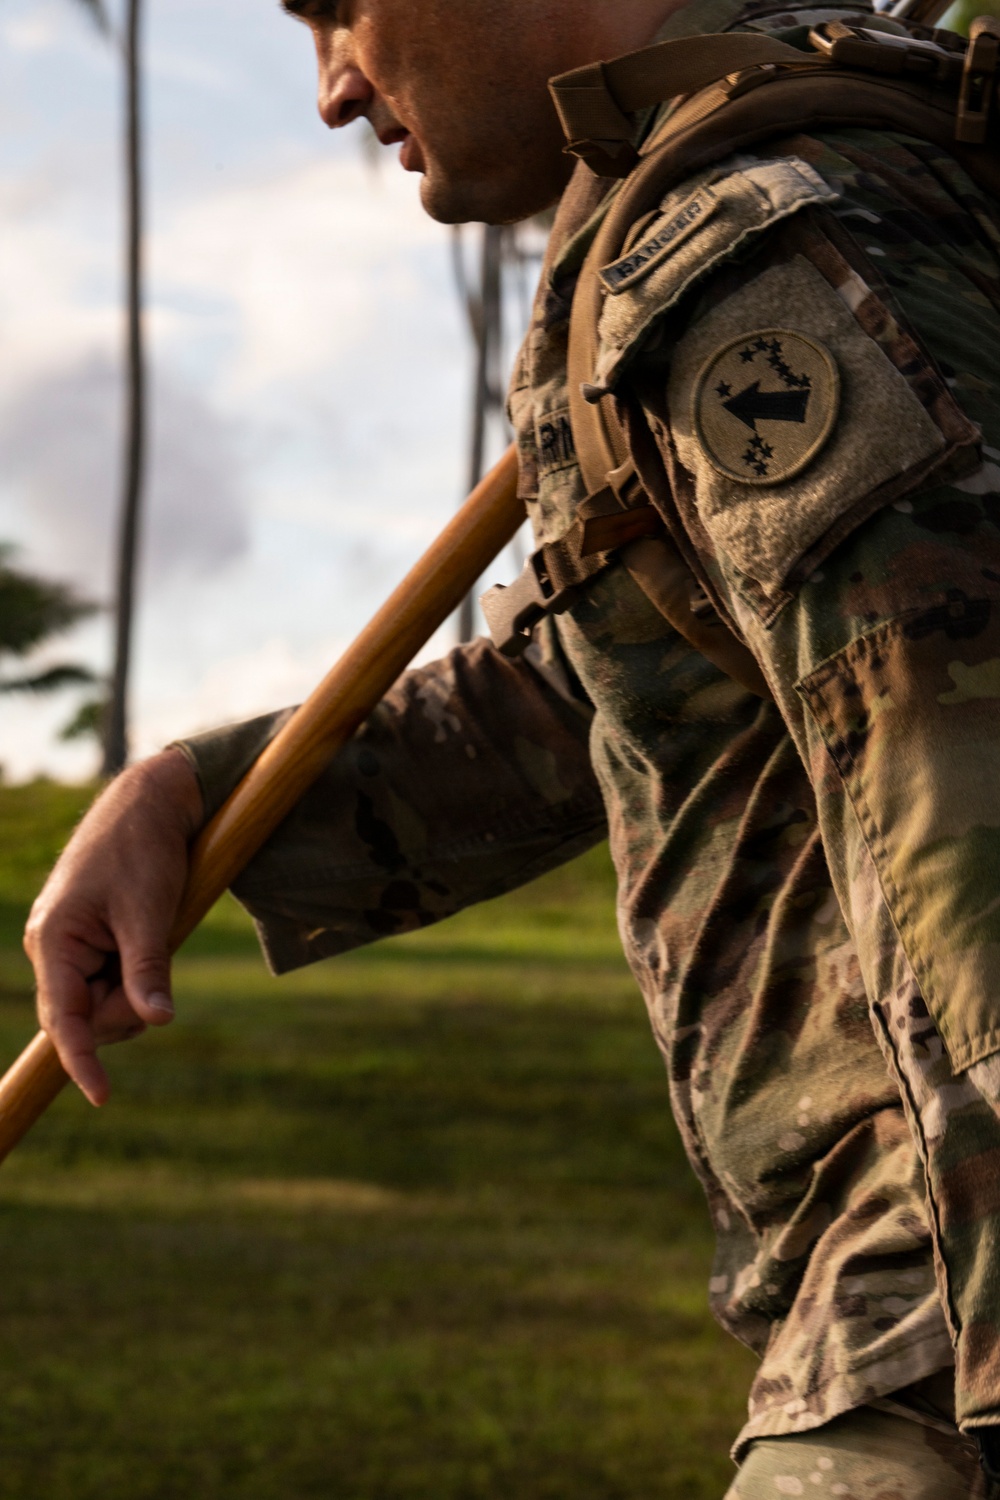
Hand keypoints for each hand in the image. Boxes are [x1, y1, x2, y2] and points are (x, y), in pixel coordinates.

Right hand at [24, 748, 203, 1106]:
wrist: (149, 803)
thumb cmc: (144, 849)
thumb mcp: (151, 910)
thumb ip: (149, 967)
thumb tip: (158, 1020)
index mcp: (54, 941)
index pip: (64, 1019)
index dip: (83, 1061)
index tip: (103, 1097)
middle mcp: (53, 948)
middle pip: (88, 1017)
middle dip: (126, 1009)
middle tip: (159, 963)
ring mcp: (71, 947)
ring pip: (103, 1003)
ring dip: (135, 990)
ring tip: (155, 939)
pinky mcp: (91, 942)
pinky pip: (113, 981)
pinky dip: (137, 974)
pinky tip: (150, 938)